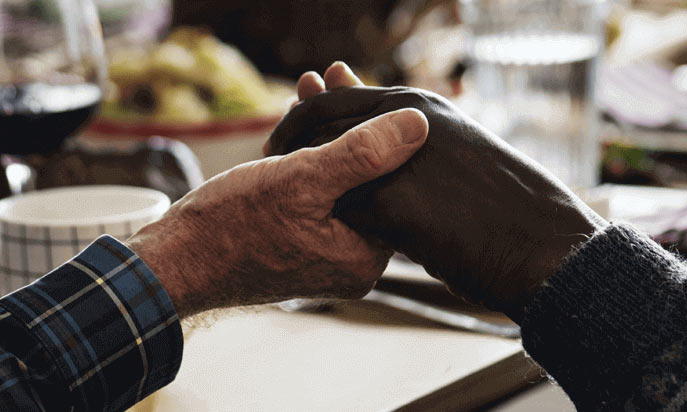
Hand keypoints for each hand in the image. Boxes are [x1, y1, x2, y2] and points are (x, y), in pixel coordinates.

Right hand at [126, 103, 427, 318]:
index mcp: (364, 257)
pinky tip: (292, 124)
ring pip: (336, 182)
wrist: (173, 262)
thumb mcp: (303, 181)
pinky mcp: (299, 243)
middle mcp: (350, 261)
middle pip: (363, 180)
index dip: (380, 132)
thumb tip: (418, 125)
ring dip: (322, 135)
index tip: (361, 85)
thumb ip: (363, 155)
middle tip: (332, 78)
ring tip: (309, 88)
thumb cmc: (232, 227)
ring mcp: (324, 254)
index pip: (393, 185)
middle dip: (346, 125)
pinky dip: (304, 159)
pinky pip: (313, 194)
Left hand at [266, 65, 605, 320]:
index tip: (289, 128)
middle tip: (271, 154)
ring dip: (300, 175)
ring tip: (280, 189)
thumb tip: (408, 149)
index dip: (310, 113)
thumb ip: (429, 147)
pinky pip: (340, 208)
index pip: (343, 99)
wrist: (549, 247)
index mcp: (423, 109)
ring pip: (325, 161)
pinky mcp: (394, 205)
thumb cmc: (514, 208)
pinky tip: (311, 231)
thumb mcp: (466, 156)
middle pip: (322, 123)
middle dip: (292, 136)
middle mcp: (405, 124)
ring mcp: (397, 161)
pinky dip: (323, 217)